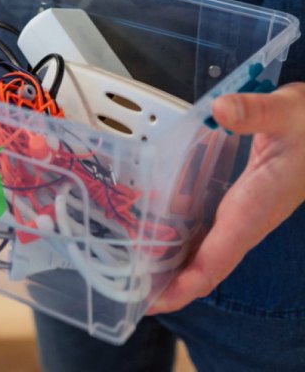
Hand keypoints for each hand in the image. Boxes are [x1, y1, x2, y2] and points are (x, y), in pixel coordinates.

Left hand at [150, 82, 304, 313]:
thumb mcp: (285, 112)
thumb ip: (255, 112)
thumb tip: (222, 111)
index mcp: (255, 206)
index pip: (219, 255)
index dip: (187, 282)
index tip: (156, 301)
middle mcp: (247, 219)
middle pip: (205, 266)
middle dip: (169, 286)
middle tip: (126, 296)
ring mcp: (242, 215)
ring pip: (203, 253)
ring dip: (169, 268)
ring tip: (128, 275)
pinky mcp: (238, 206)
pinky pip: (205, 234)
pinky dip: (177, 242)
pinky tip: (148, 238)